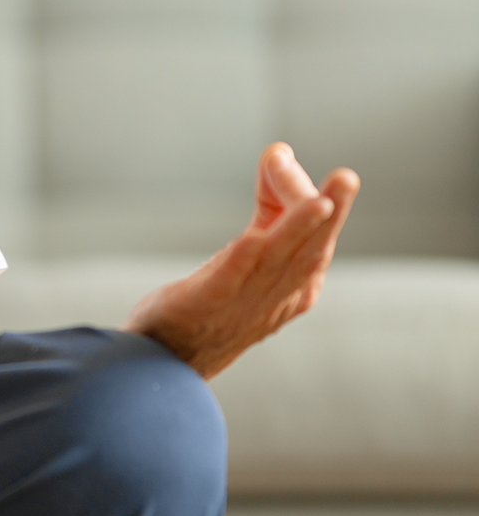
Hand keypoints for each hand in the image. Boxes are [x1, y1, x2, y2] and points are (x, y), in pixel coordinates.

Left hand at [126, 144, 359, 379]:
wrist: (167, 360)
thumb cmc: (212, 308)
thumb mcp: (251, 261)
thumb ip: (270, 215)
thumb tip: (281, 155)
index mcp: (292, 287)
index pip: (313, 243)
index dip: (310, 203)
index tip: (296, 161)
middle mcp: (275, 296)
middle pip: (307, 251)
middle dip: (329, 214)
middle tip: (347, 179)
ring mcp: (241, 303)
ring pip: (275, 263)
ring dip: (296, 232)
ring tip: (318, 204)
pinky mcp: (204, 306)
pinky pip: (227, 283)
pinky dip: (242, 262)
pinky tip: (251, 241)